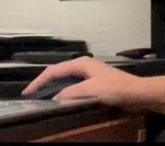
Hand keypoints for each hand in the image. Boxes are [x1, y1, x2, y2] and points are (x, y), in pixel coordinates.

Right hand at [21, 57, 146, 109]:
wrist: (137, 94)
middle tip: (31, 96)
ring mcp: (88, 75)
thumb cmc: (116, 88)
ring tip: (41, 99)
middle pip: (57, 74)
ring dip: (53, 89)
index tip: (27, 92)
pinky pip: (72, 88)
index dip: (38, 82)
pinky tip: (61, 102)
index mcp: (80, 64)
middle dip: (43, 84)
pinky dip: (63, 94)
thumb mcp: (90, 90)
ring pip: (64, 81)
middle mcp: (83, 66)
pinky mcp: (93, 84)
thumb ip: (71, 93)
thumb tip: (56, 98)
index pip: (53, 71)